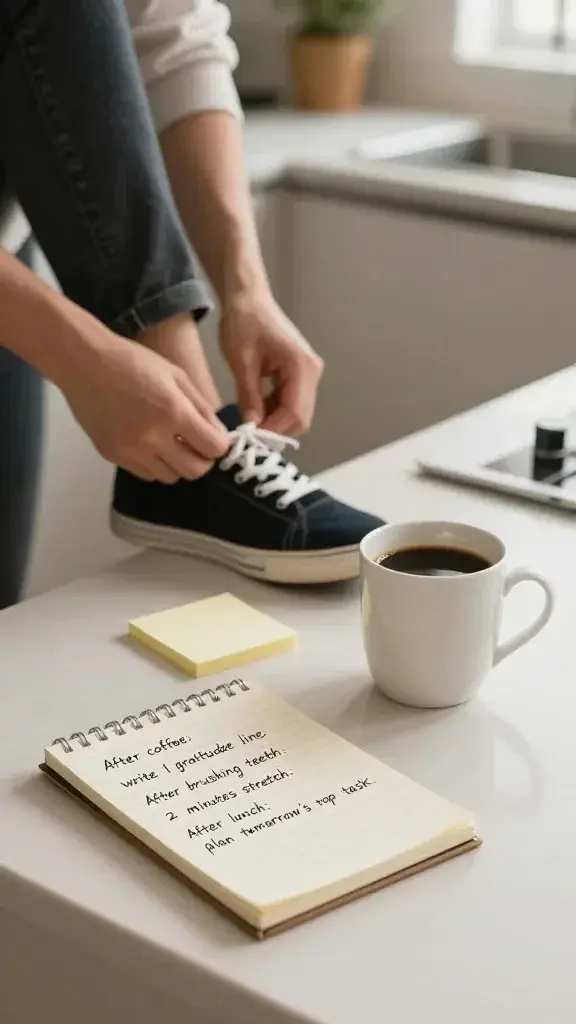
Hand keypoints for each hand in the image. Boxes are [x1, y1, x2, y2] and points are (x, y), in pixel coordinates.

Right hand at [59, 335, 228, 481]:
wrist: (84, 363)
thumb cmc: (134, 362)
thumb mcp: (177, 376)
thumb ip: (202, 407)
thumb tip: (219, 433)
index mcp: (174, 413)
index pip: (213, 448)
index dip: (219, 444)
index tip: (214, 437)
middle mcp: (153, 437)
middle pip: (194, 471)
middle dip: (202, 460)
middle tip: (196, 445)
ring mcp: (131, 450)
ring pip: (170, 477)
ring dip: (177, 464)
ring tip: (171, 444)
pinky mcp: (113, 456)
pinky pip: (146, 474)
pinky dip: (155, 465)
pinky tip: (150, 445)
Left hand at [219, 293, 323, 435]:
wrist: (248, 297)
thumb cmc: (244, 322)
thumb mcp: (242, 362)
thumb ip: (249, 396)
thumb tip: (252, 426)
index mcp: (301, 367)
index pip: (295, 414)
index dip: (274, 430)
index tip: (249, 437)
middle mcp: (312, 372)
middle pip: (301, 418)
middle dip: (276, 429)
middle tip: (247, 433)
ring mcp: (308, 373)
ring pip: (297, 413)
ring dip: (275, 421)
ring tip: (248, 420)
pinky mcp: (300, 374)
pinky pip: (292, 402)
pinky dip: (275, 410)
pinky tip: (255, 406)